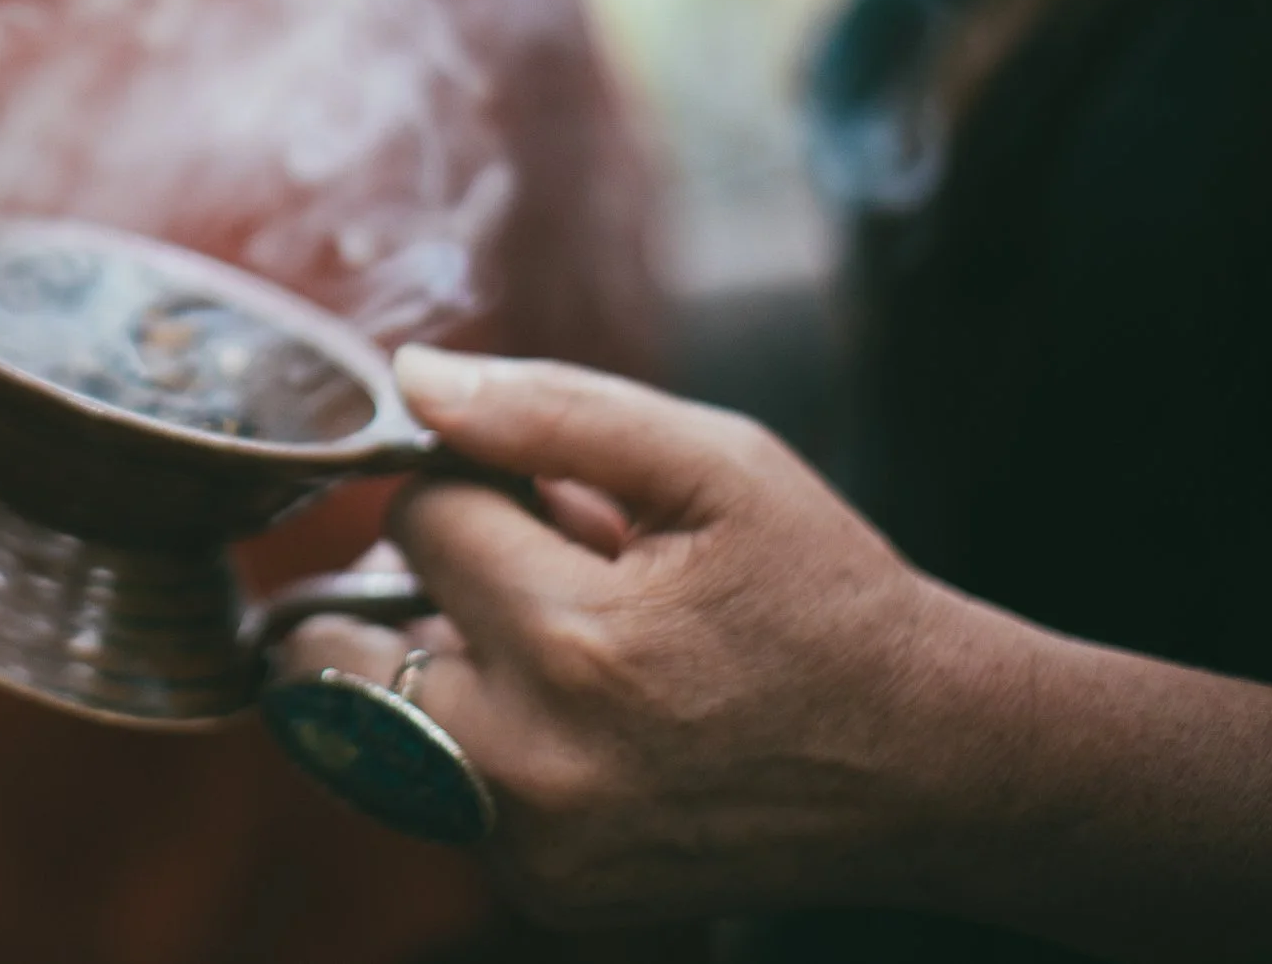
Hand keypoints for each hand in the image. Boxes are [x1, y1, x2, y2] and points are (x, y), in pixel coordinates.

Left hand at [278, 348, 992, 927]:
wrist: (931, 763)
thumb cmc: (822, 597)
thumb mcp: (713, 464)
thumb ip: (548, 409)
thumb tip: (411, 378)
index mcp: (570, 641)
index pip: (415, 516)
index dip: (474, 483)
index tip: (549, 497)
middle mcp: (529, 763)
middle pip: (340, 642)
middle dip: (409, 584)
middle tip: (511, 567)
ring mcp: (531, 846)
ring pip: (375, 720)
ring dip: (435, 663)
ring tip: (562, 641)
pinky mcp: (542, 893)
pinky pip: (436, 789)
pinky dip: (477, 740)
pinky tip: (584, 716)